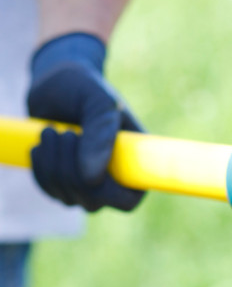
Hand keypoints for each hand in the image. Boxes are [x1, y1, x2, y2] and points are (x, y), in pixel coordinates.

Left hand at [27, 33, 144, 211]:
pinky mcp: (62, 184)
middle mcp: (113, 181)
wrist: (58, 84)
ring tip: (53, 131)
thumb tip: (92, 178)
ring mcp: (87, 186)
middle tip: (67, 133)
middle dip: (73, 170)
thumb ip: (100, 134)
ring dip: (54, 163)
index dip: (110, 193)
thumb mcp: (99, 102)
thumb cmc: (86, 89)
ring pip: (68, 196)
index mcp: (134, 164)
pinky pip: (49, 189)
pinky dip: (41, 166)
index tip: (93, 167)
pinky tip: (43, 144)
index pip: (128, 200)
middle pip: (94, 201)